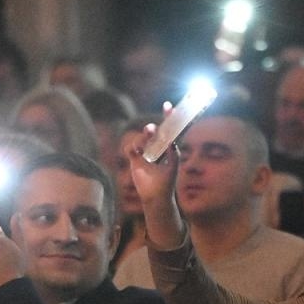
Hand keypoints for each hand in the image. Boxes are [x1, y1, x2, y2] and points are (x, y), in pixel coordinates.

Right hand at [127, 121, 185, 248]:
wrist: (156, 196)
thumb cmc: (167, 183)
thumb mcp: (173, 167)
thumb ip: (173, 154)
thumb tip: (172, 141)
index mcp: (167, 148)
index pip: (168, 130)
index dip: (169, 117)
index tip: (168, 106)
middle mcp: (156, 149)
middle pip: (153, 132)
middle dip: (152, 128)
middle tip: (152, 128)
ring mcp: (144, 154)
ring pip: (141, 139)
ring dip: (143, 137)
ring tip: (146, 138)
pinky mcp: (135, 160)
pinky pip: (130, 149)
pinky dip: (133, 147)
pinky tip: (136, 151)